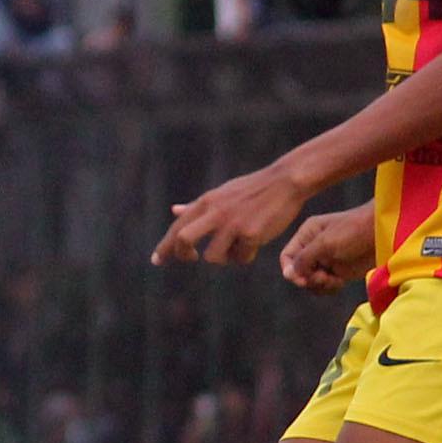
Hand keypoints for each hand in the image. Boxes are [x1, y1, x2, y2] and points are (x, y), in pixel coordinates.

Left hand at [152, 164, 309, 265]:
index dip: (164, 247)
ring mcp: (233, 224)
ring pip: (213, 257)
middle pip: (183, 240)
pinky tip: (255, 242)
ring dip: (224, 258)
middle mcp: (215, 212)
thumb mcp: (221, 194)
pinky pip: (241, 258)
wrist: (285, 181)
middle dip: (183, 255)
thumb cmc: (252, 189)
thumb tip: (174, 211)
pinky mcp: (251, 234)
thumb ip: (196, 206)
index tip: (156, 261)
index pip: (177, 227)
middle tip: (191, 258)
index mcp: (206, 202)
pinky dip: (246, 256)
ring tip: (237, 246)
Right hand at [279, 204, 376, 292]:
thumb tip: (288, 274)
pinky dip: (329, 288)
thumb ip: (304, 258)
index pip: (287, 257)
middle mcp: (313, 248)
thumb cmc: (353, 231)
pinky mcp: (339, 271)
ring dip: (319, 285)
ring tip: (334, 280)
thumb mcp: (325, 243)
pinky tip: (340, 283)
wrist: (381, 233)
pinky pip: (325, 285)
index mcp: (307, 235)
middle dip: (309, 279)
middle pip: (298, 272)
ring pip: (311, 281)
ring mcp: (326, 260)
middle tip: (324, 278)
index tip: (303, 279)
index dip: (291, 271)